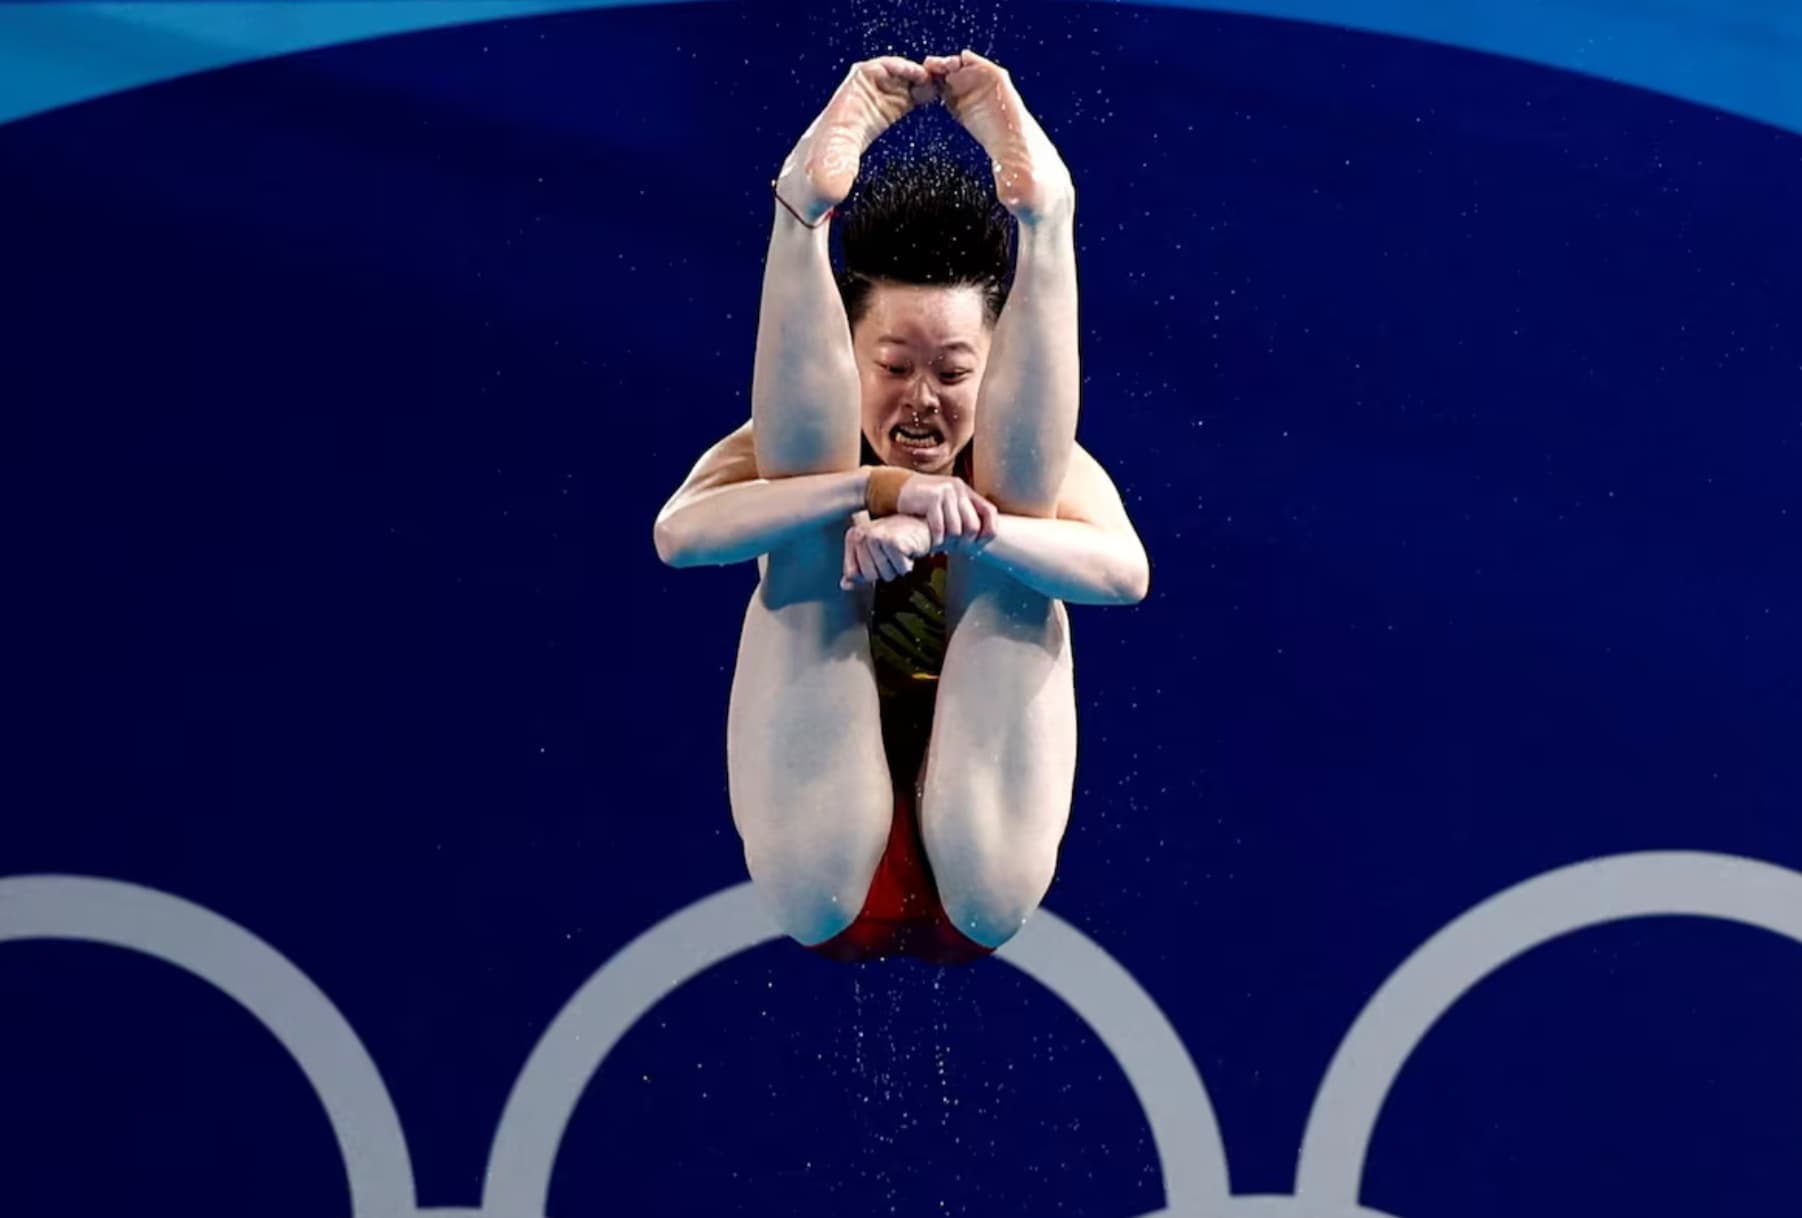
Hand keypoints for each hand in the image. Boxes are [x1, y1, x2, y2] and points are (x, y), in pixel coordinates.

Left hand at [776, 58, 938, 219]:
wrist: (809, 187)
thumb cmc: (815, 179)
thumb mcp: (825, 179)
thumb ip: (834, 179)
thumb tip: (838, 187)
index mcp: (844, 108)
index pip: (869, 72)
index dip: (895, 67)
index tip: (918, 74)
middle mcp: (856, 103)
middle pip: (886, 73)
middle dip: (911, 72)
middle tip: (936, 77)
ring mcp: (867, 109)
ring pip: (895, 85)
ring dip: (916, 83)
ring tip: (939, 88)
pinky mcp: (875, 120)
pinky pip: (897, 99)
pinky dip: (914, 96)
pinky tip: (930, 99)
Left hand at [841, 514, 933, 588]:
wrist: (922, 525)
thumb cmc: (899, 537)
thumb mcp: (873, 554)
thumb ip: (857, 569)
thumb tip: (845, 585)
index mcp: (853, 536)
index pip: (852, 573)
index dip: (866, 575)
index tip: (877, 562)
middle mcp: (862, 534)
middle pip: (869, 576)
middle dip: (884, 572)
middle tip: (891, 556)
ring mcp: (877, 536)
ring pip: (885, 575)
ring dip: (896, 568)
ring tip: (899, 553)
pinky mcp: (894, 541)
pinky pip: (900, 569)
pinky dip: (907, 565)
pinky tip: (907, 551)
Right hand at [895, 473, 999, 550]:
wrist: (897, 487)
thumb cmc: (922, 500)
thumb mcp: (945, 502)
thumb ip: (960, 513)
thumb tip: (977, 539)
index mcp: (965, 490)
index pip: (989, 511)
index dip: (989, 530)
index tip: (980, 543)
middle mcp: (958, 489)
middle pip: (973, 525)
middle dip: (965, 542)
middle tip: (955, 549)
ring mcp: (945, 492)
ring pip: (956, 529)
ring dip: (948, 542)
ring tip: (941, 546)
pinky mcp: (932, 498)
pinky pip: (940, 527)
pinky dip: (937, 539)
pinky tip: (932, 542)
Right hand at [924, 50, 1072, 221]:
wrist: (1042, 197)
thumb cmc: (1035, 191)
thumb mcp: (1025, 194)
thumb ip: (1017, 191)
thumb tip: (1011, 196)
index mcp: (1015, 124)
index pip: (999, 84)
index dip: (981, 68)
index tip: (962, 59)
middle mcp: (1004, 115)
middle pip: (980, 79)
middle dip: (958, 68)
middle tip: (931, 65)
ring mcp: (992, 120)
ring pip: (970, 90)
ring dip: (950, 79)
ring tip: (927, 75)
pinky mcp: (984, 130)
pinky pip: (966, 106)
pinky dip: (950, 95)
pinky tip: (934, 93)